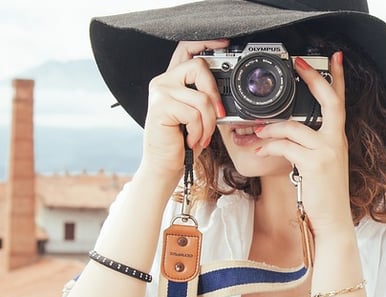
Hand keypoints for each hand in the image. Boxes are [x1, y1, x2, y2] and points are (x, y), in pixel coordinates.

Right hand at [138, 39, 228, 183]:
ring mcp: (160, 92)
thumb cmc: (182, 141)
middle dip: (214, 95)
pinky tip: (190, 140)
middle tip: (216, 116)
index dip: (206, 42)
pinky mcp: (160, 106)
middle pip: (199, 67)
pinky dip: (199, 131)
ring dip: (208, 123)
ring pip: (201, 98)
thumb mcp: (197, 115)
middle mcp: (163, 81)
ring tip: (201, 136)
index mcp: (173, 80)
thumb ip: (205, 97)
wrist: (165, 165)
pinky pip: (194, 114)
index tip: (224, 44)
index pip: (186, 49)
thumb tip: (226, 92)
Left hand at [254, 52, 351, 235]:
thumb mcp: (320, 165)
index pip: (340, 101)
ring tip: (255, 132)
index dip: (338, 78)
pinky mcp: (314, 163)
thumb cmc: (324, 195)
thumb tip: (283, 132)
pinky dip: (268, 145)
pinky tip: (258, 149)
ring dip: (270, 128)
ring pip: (294, 126)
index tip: (334, 58)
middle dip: (313, 79)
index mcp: (338, 139)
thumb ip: (309, 145)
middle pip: (329, 101)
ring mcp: (327, 151)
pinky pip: (285, 146)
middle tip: (299, 64)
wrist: (333, 222)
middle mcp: (337, 141)